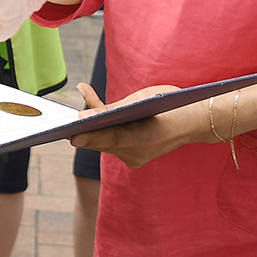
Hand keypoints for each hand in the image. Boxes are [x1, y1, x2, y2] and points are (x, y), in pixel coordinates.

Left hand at [66, 81, 199, 168]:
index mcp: (147, 137)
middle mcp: (140, 152)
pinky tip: (87, 116)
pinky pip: (111, 142)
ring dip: (90, 131)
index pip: (114, 137)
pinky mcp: (133, 156)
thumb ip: (118, 108)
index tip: (74, 132)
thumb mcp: (145, 99)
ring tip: (69, 119)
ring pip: (105, 143)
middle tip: (61, 127)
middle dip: (84, 133)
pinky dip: (100, 130)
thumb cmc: (171, 104)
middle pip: (104, 142)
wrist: (195, 122)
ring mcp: (136, 157)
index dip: (93, 134)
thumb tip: (90, 113)